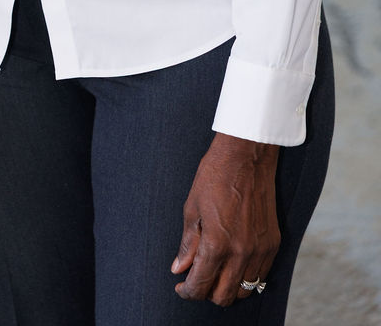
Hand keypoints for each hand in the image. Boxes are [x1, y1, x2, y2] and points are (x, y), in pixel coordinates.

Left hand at [171, 133, 279, 304]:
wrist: (246, 156)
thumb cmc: (214, 176)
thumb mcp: (192, 208)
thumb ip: (187, 244)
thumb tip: (179, 269)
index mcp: (217, 244)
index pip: (201, 285)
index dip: (188, 291)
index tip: (181, 287)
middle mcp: (241, 253)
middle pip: (224, 296)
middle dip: (206, 292)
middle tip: (196, 279)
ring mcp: (260, 250)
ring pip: (244, 290)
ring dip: (228, 287)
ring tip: (215, 272)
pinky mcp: (273, 244)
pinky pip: (260, 275)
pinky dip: (245, 276)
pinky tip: (234, 264)